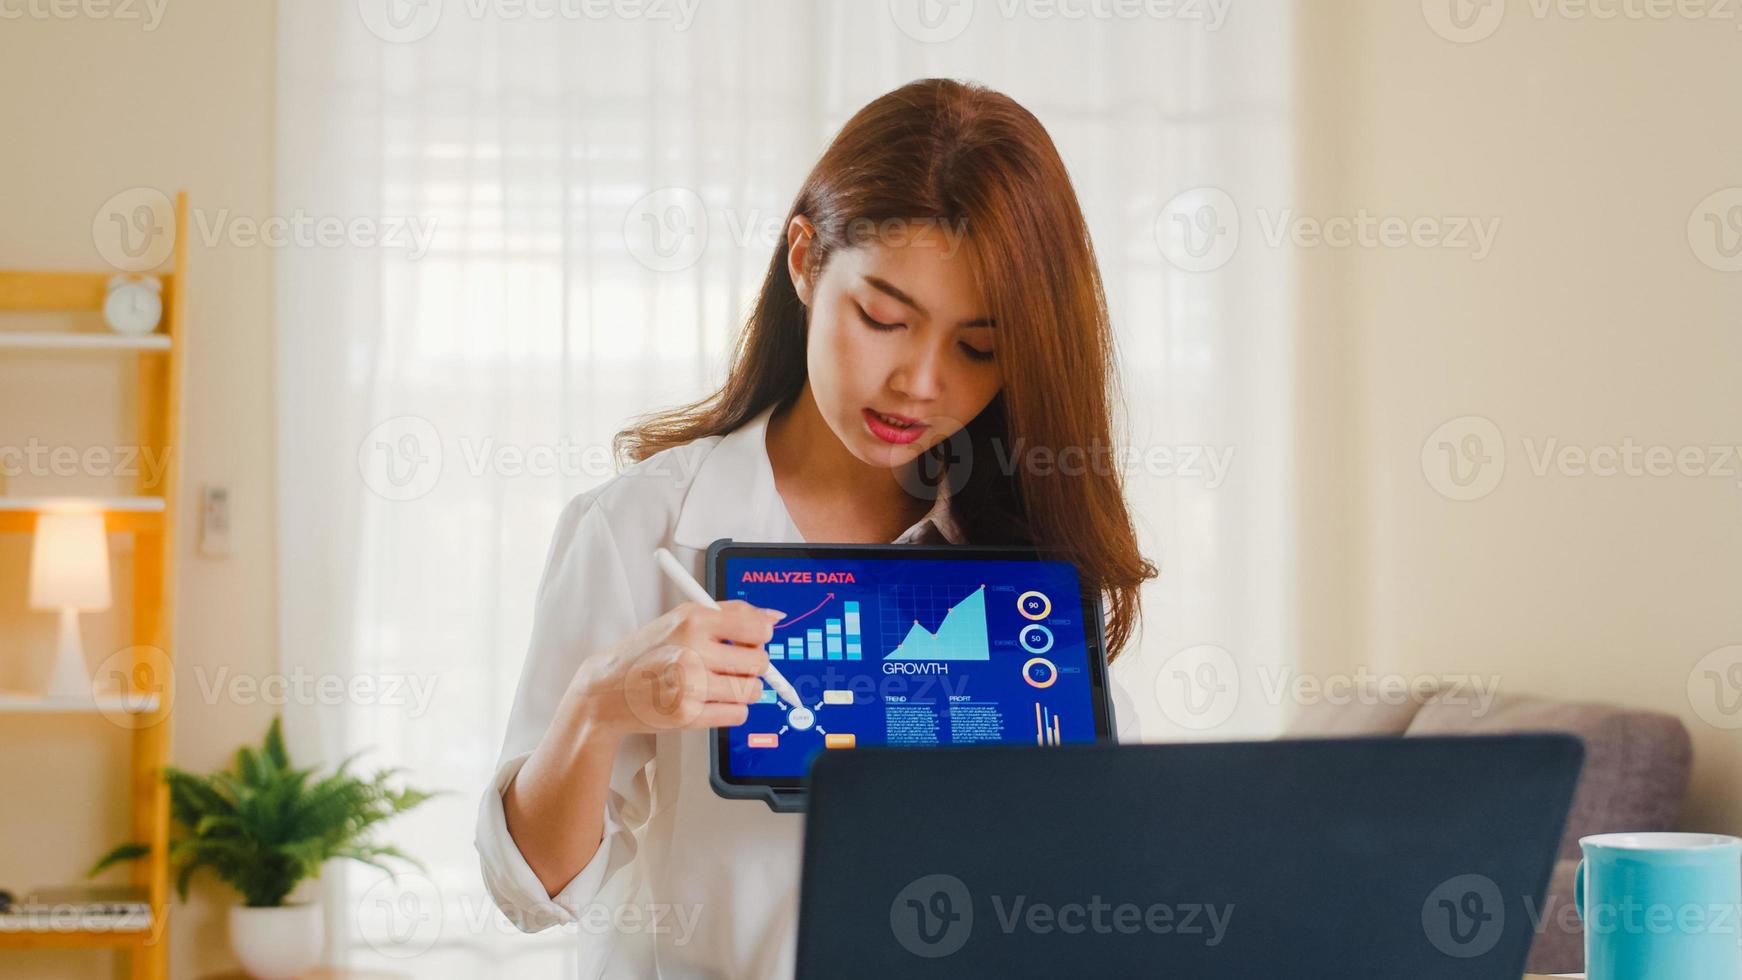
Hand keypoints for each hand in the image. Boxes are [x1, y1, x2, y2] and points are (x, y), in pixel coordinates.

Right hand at [568, 599, 782, 736]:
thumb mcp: (682, 619)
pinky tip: (710, 700)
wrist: (606, 690)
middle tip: (730, 664)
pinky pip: (738, 714)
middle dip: (750, 665)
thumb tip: (775, 618)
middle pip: (760, 662)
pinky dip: (730, 709)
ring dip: (742, 689)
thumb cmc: (646, 653)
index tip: (751, 639)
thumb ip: (730, 614)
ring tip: (716, 683)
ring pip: (752, 691)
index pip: (757, 628)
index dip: (760, 635)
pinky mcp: (689, 715)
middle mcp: (692, 651)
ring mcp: (690, 686)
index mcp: (693, 621)